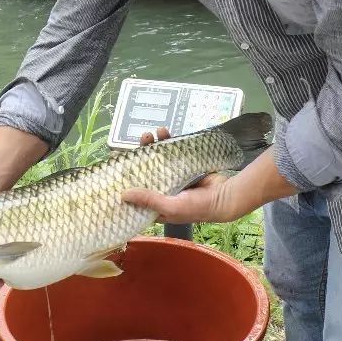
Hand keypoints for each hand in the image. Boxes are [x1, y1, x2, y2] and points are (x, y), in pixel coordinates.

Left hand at [121, 126, 241, 223]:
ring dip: (152, 145)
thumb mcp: (171, 207)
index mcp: (156, 205)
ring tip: (149, 134)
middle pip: (144, 170)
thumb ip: (149, 200)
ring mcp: (172, 176)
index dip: (125, 180)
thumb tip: (124, 194)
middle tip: (137, 143)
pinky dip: (167, 141)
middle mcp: (162, 190)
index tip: (115, 166)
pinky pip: (171, 152)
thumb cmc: (198, 208)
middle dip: (139, 156)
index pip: (135, 192)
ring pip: (157, 158)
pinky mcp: (183, 165)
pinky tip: (163, 132)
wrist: (226, 195)